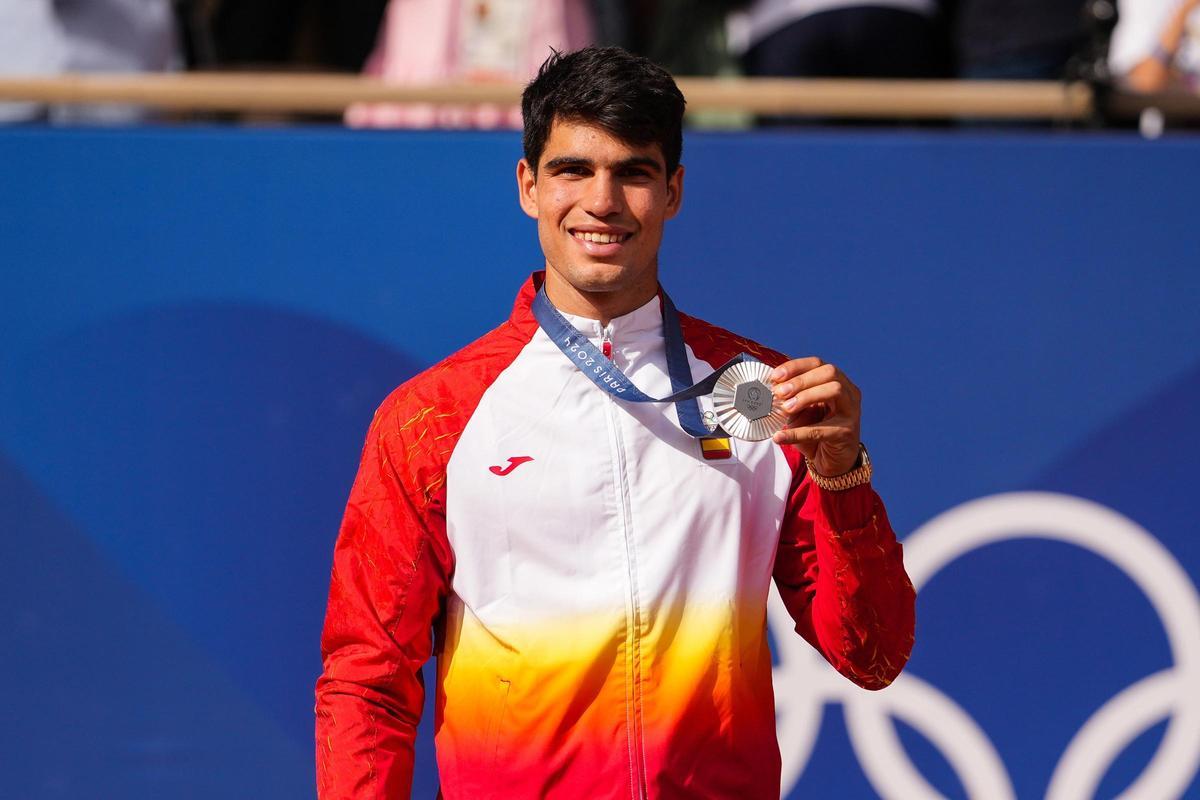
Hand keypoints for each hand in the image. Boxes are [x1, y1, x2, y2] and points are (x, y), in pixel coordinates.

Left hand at [770, 357, 861, 476]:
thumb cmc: (815, 430)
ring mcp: (851, 411)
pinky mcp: (847, 432)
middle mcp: (848, 392)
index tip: (775, 376)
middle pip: (829, 372)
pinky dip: (798, 433)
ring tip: (786, 409)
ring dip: (806, 396)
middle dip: (801, 380)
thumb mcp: (799, 411)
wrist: (832, 462)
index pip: (818, 363)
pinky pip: (822, 429)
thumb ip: (789, 398)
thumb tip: (769, 388)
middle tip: (780, 392)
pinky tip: (780, 437)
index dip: (796, 366)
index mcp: (836, 381)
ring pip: (834, 390)